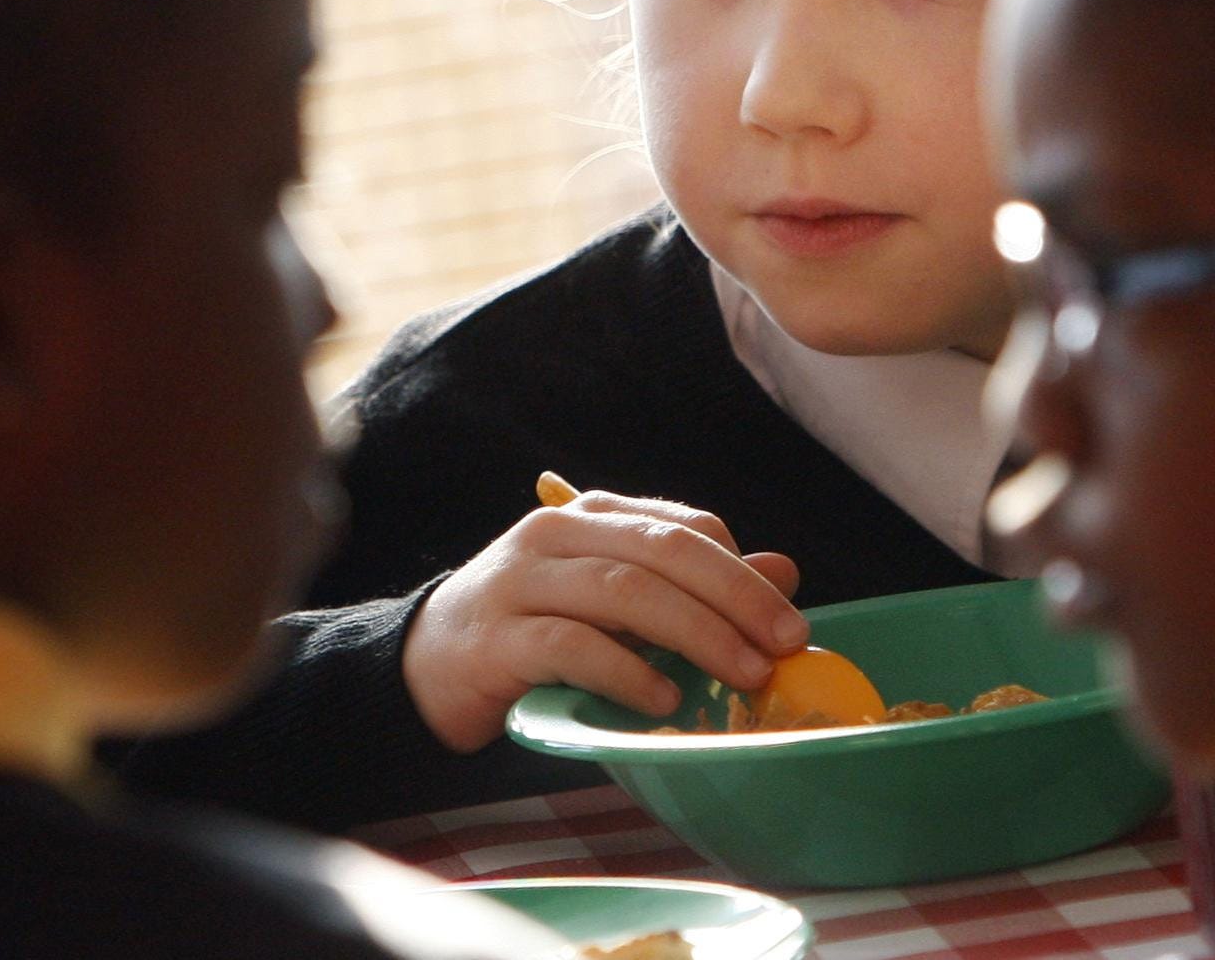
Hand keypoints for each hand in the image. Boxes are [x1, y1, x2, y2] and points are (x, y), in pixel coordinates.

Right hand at [402, 492, 805, 751]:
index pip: (685, 528)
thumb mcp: (619, 605)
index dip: (743, 572)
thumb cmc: (538, 631)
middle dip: (736, 597)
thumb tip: (785, 573)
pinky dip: (628, 672)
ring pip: (625, 592)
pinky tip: (665, 700)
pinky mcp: (496, 638)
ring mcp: (521, 581)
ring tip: (742, 675)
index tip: (788, 623)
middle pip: (664, 552)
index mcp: (595, 515)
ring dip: (696, 634)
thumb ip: (694, 587)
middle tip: (785, 646)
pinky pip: (573, 645)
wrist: (426, 668)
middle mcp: (558, 533)